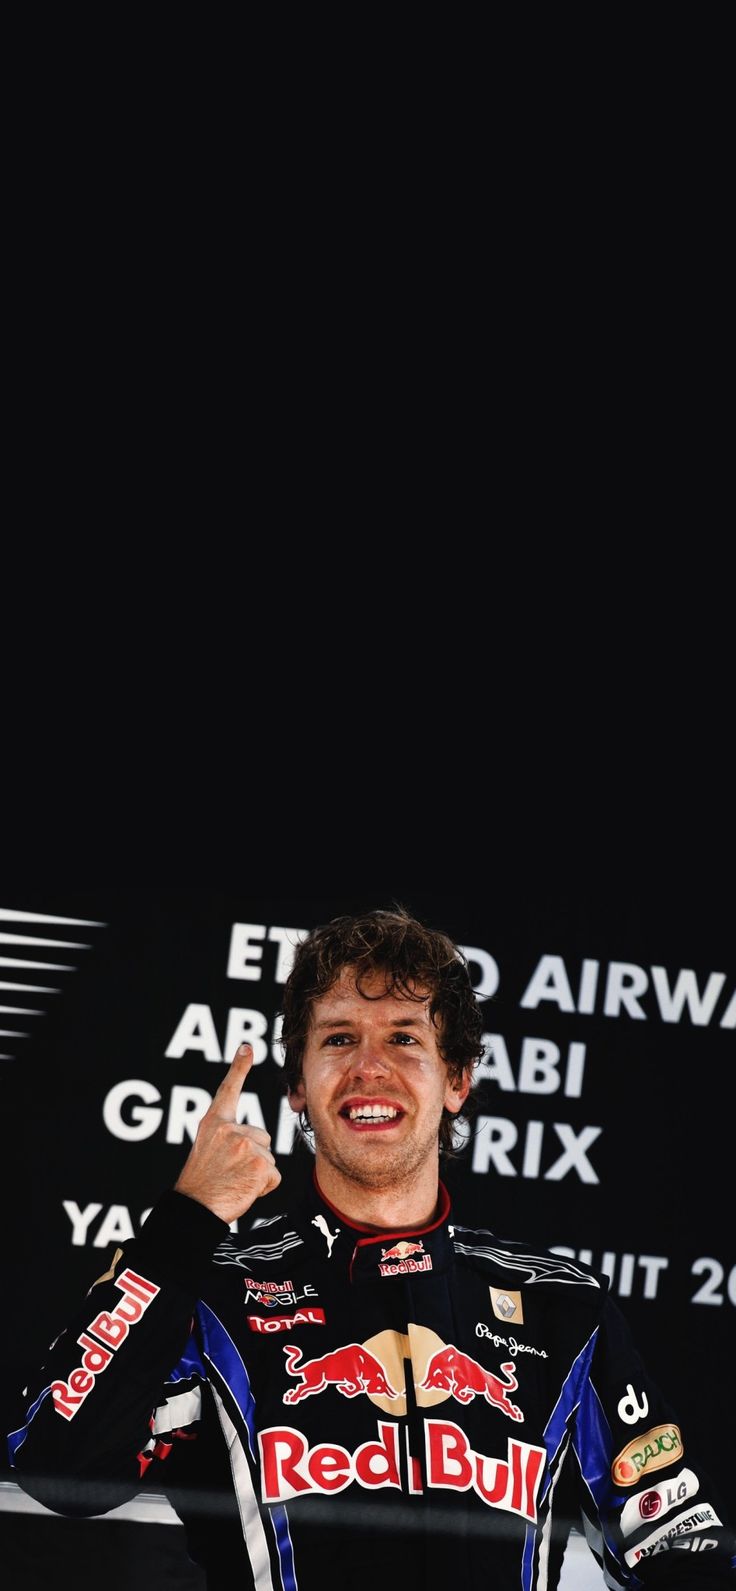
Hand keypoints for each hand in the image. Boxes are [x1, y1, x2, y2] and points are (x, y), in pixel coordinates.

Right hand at [174, 1044, 281, 1221]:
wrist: (194, 1209)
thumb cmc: (202, 1186)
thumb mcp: (208, 1151)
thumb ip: (228, 1138)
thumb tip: (256, 1140)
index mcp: (214, 1124)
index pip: (228, 1090)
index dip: (238, 1068)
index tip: (247, 1047)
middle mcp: (230, 1129)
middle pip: (263, 1137)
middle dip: (254, 1157)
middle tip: (230, 1173)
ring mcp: (246, 1145)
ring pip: (269, 1158)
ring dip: (257, 1174)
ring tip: (234, 1183)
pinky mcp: (260, 1164)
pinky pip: (274, 1176)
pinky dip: (264, 1188)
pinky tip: (243, 1190)